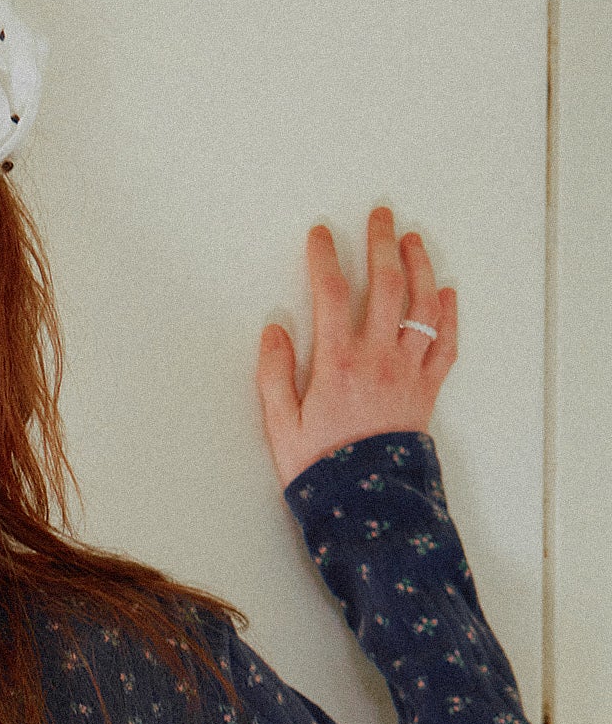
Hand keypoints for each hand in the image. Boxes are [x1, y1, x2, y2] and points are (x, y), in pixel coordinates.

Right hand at [256, 205, 457, 490]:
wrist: (367, 509)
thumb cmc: (321, 470)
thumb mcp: (280, 427)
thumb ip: (274, 375)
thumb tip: (274, 330)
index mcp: (336, 364)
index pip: (331, 294)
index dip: (325, 257)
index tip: (321, 233)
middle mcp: (377, 359)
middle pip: (385, 285)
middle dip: (381, 243)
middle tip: (380, 214)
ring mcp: (408, 372)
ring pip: (422, 305)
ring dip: (419, 266)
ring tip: (413, 239)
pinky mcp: (427, 391)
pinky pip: (445, 343)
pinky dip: (448, 313)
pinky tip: (445, 292)